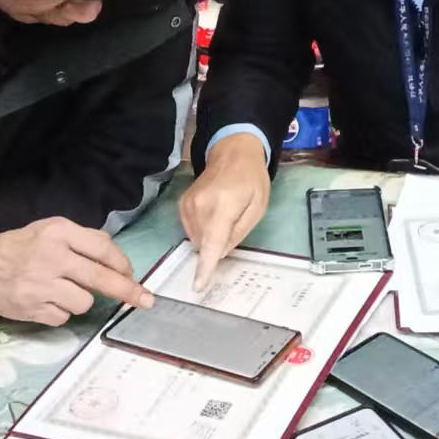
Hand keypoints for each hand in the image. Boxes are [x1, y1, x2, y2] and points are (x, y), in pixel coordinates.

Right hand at [0, 218, 153, 325]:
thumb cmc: (25, 245)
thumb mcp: (53, 229)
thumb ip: (84, 240)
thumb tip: (116, 260)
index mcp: (60, 234)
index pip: (102, 249)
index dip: (123, 264)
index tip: (133, 275)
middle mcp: (53, 259)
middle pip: (101, 278)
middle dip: (128, 291)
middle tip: (146, 301)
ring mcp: (43, 286)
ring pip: (84, 302)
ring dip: (82, 300)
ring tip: (63, 290)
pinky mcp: (34, 309)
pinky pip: (64, 317)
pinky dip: (61, 311)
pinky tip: (48, 300)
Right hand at [179, 133, 270, 291]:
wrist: (232, 152)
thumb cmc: (251, 179)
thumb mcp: (257, 207)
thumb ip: (239, 233)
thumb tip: (220, 253)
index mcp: (223, 206)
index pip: (212, 243)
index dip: (205, 267)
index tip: (198, 286)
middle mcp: (200, 206)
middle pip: (204, 245)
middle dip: (218, 246)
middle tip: (233, 225)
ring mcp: (187, 204)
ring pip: (196, 240)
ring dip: (210, 238)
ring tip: (224, 215)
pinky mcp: (181, 204)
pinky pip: (191, 230)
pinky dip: (202, 230)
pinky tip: (213, 214)